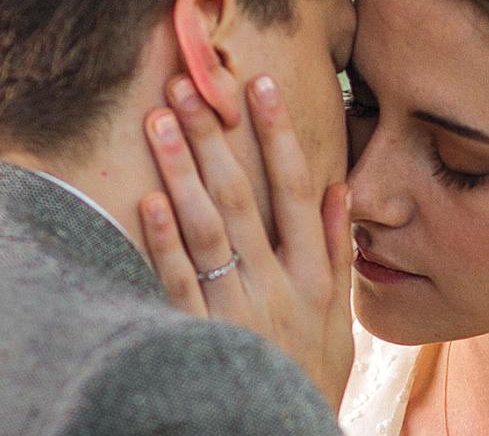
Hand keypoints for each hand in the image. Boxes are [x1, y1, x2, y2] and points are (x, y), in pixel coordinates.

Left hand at [138, 74, 353, 410]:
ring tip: (160, 122)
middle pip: (242, 198)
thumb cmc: (311, 373)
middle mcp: (275, 284)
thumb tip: (338, 191)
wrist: (279, 432)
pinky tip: (148, 199)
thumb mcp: (340, 319)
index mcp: (312, 275)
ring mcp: (235, 309)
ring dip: (183, 172)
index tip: (260, 86)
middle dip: (214, 138)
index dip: (278, 135)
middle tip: (188, 87)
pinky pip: (178, 283)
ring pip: (207, 229)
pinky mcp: (199, 334)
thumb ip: (338, 253)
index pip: (296, 190)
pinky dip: (164, 241)